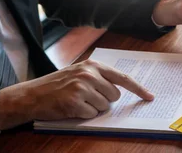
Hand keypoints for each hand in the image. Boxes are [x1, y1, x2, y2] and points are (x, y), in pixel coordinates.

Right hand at [0, 60, 153, 129]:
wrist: (32, 94)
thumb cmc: (57, 85)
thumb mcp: (79, 72)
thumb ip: (99, 76)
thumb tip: (121, 88)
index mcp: (93, 65)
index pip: (122, 78)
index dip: (138, 88)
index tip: (150, 96)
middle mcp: (89, 74)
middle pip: (115, 95)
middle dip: (104, 99)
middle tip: (86, 96)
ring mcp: (82, 88)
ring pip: (104, 106)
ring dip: (93, 108)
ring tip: (77, 101)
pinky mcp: (75, 102)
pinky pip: (92, 114)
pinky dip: (84, 114)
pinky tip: (72, 107)